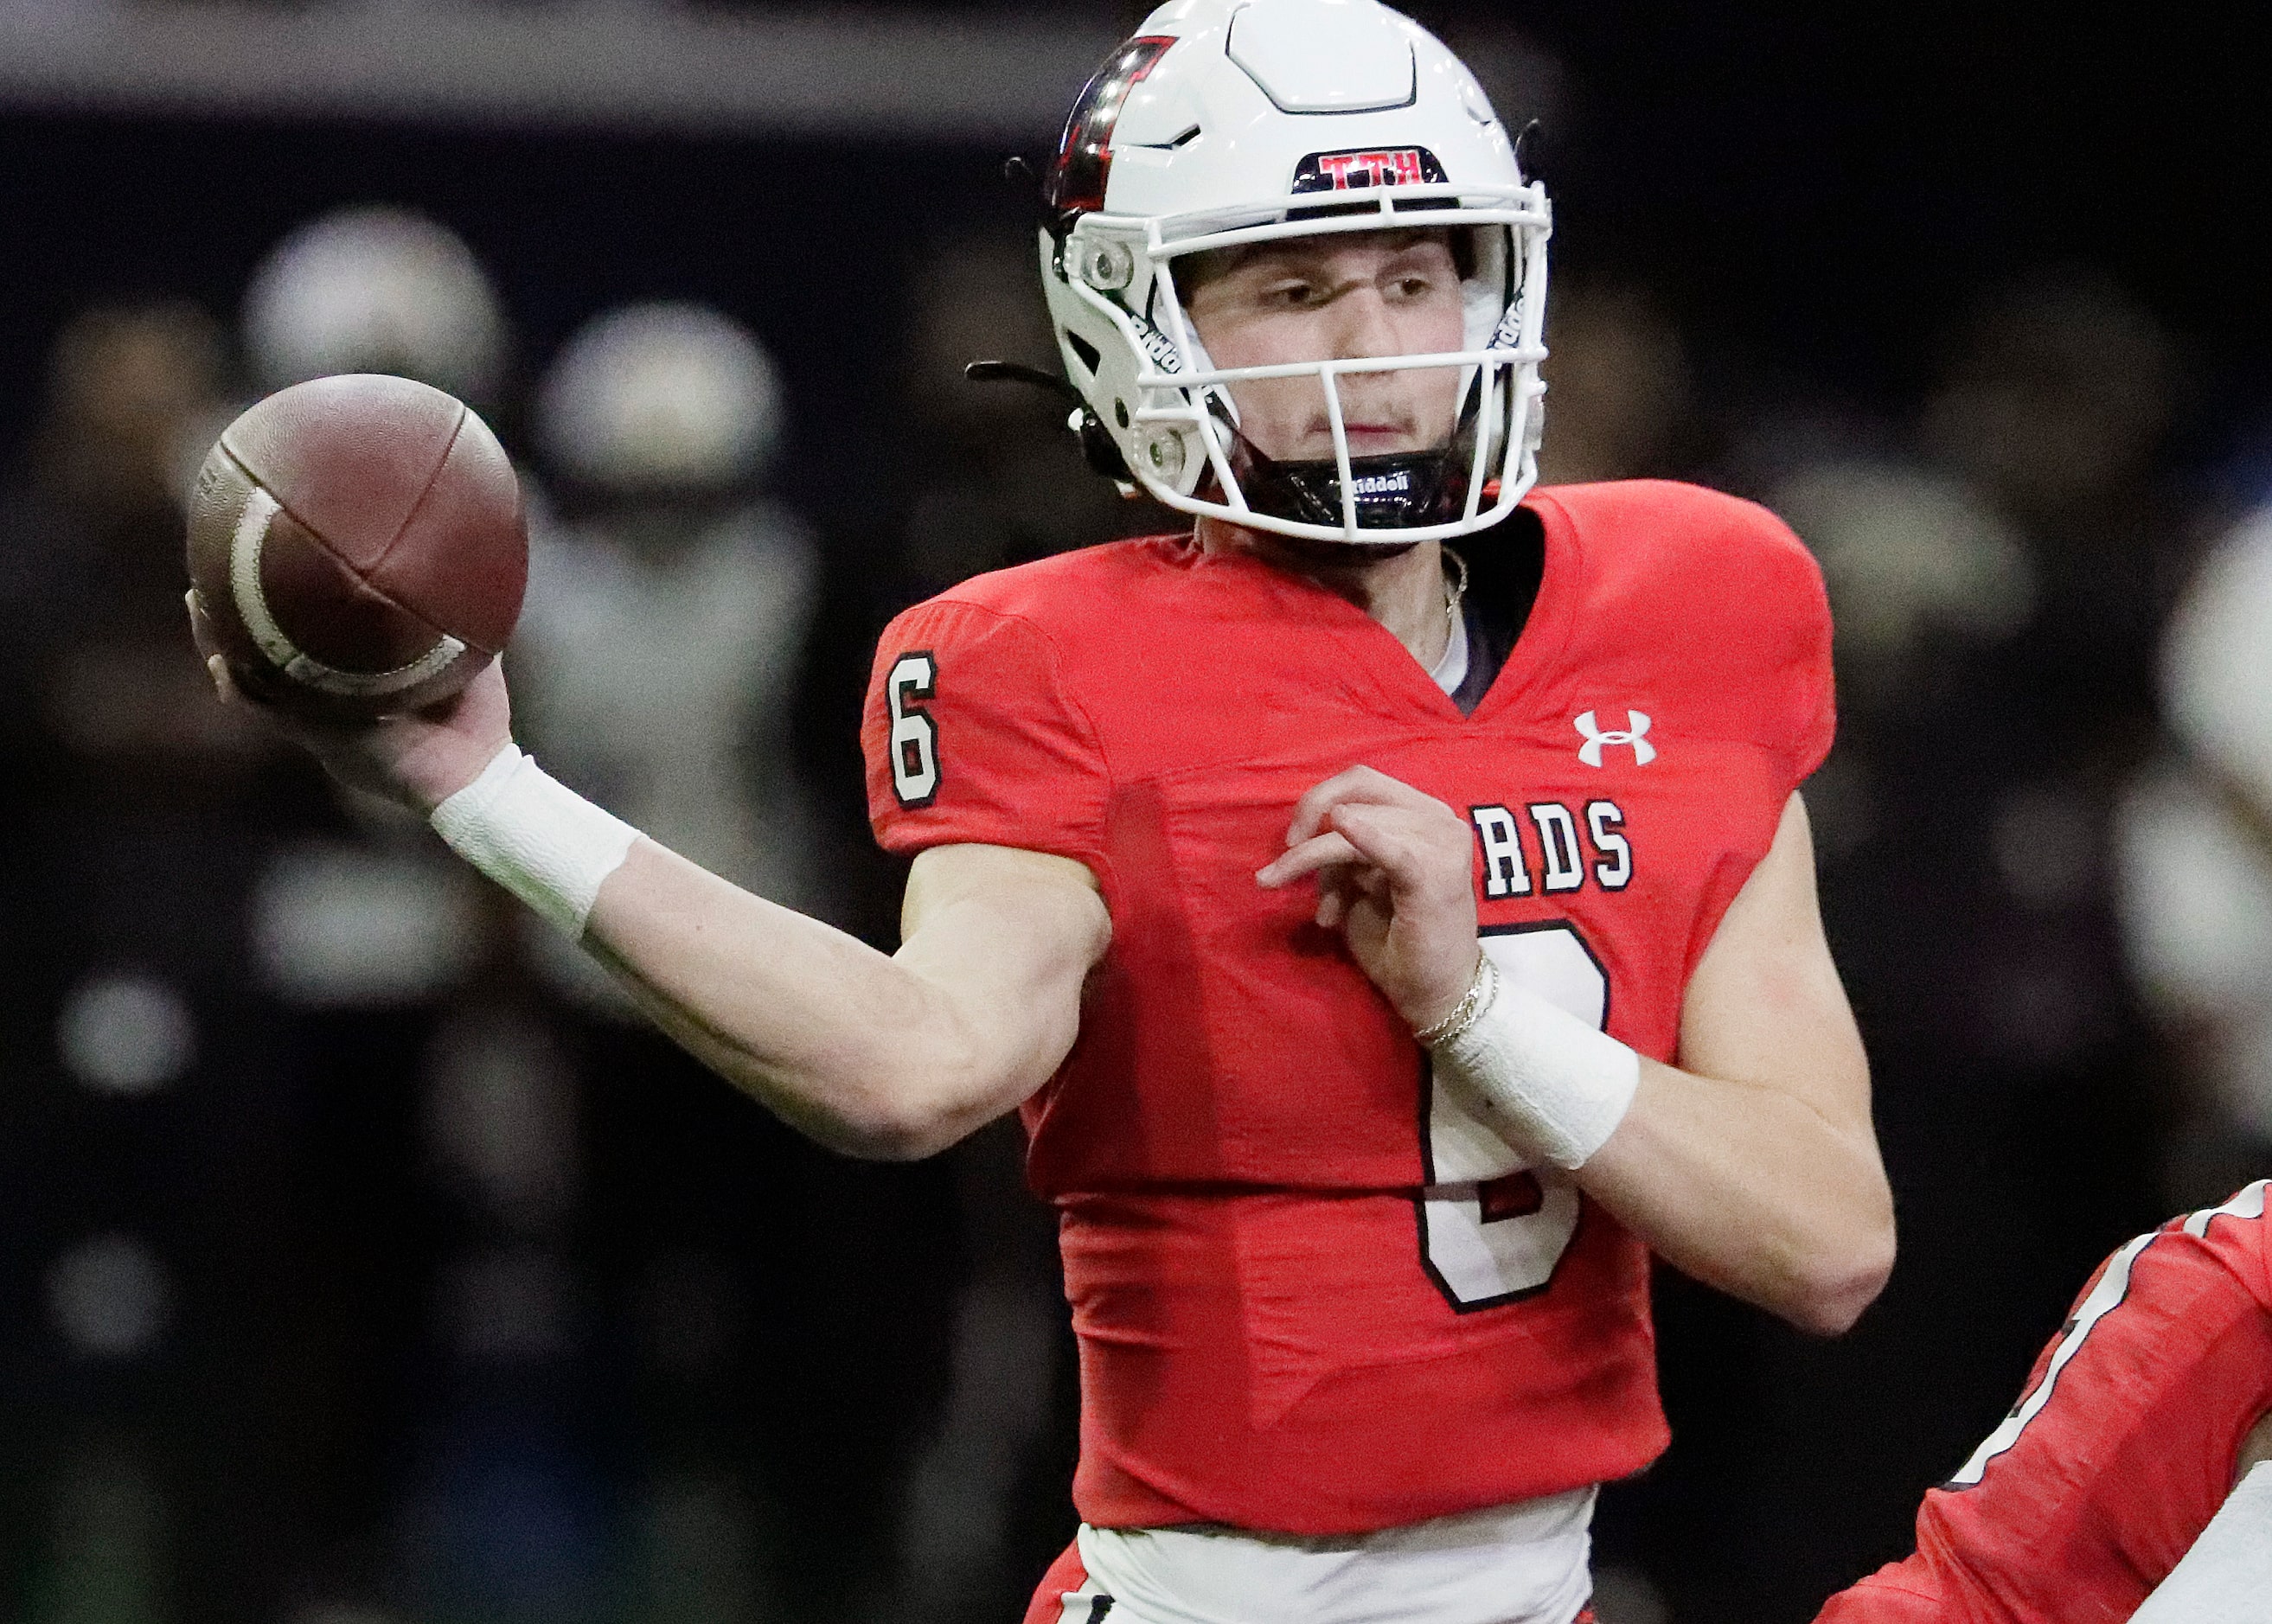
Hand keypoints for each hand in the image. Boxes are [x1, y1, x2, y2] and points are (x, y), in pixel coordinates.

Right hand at [186, 589, 512, 813]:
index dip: (280, 604)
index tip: (262, 558)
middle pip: (264, 653)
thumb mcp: (462, 654)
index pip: (305, 637)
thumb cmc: (475, 717)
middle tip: (209, 573)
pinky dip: (246, 690)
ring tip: (198, 604)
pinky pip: (273, 713)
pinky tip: (225, 664)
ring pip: (252, 679)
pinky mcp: (324, 740)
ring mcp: (320, 720)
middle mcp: (329, 697)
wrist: (479, 772)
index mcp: (356, 679)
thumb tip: (464, 564)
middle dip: (233, 615)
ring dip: (221, 644)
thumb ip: (456, 615)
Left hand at [1256, 765, 1480, 1029]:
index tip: (1290, 841)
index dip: (1317, 799)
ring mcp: (1441, 845)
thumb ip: (1340, 853)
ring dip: (1318, 862)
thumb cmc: (1398, 940)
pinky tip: (1340, 826)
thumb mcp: (1358, 886)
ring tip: (1324, 911)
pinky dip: (1363, 837)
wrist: (1435, 995)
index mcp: (1424, 814)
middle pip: (1357, 790)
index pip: (1362, 782)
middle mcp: (1439, 819)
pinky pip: (1391, 849)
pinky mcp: (1434, 876)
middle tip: (1281, 866)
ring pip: (1356, 824)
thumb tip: (1304, 840)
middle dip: (1309, 823)